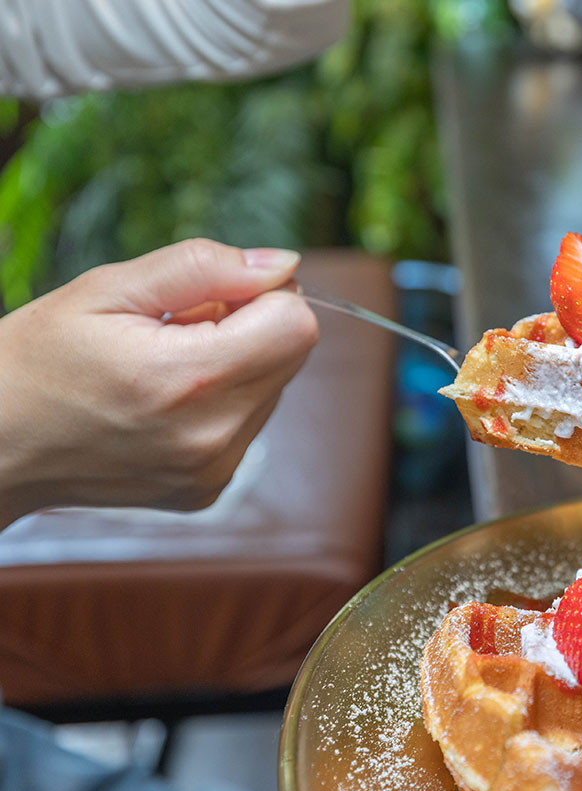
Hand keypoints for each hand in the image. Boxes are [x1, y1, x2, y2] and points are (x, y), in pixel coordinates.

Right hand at [0, 238, 318, 525]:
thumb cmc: (36, 360)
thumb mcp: (107, 290)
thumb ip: (204, 268)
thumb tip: (285, 263)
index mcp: (189, 380)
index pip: (298, 325)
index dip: (264, 295)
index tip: (211, 296)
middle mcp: (212, 435)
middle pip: (292, 355)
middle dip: (250, 327)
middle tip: (177, 328)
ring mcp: (213, 470)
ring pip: (273, 389)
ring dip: (236, 365)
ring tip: (163, 367)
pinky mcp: (209, 490)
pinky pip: (249, 425)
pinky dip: (221, 404)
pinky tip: (163, 403)